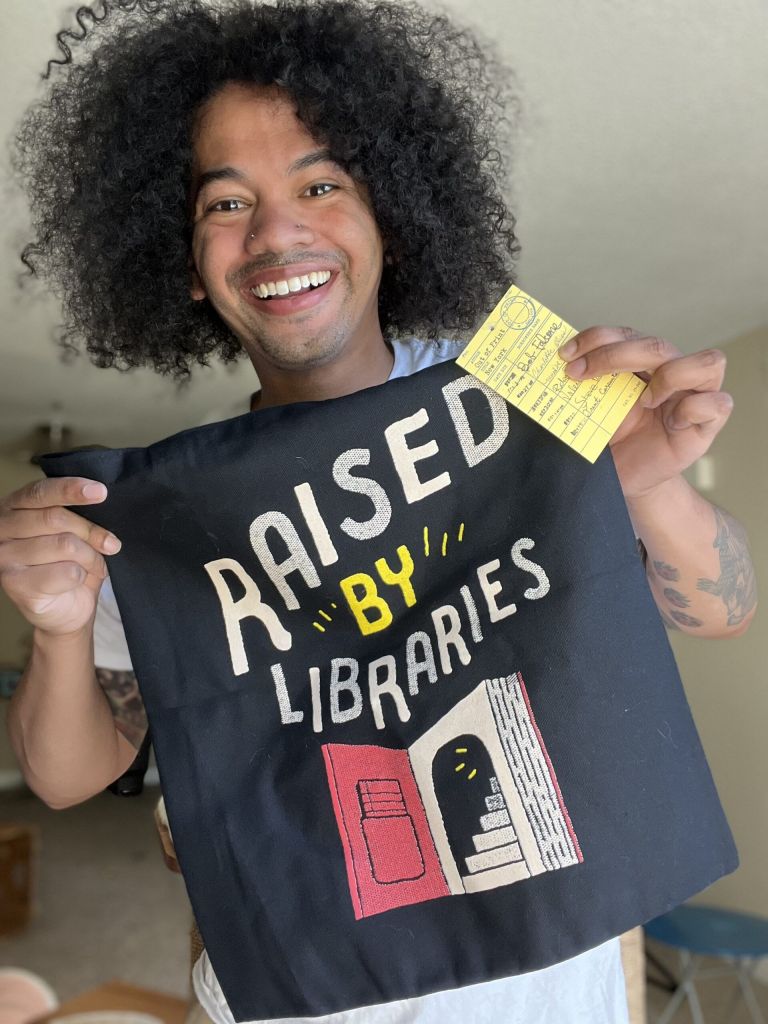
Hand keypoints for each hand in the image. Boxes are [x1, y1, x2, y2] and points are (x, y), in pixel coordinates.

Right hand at [0, 478, 120, 636]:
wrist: (65, 610)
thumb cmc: (69, 564)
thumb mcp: (75, 532)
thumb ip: (77, 514)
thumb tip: (100, 498)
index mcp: (14, 507)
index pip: (41, 492)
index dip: (70, 489)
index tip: (100, 491)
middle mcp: (2, 529)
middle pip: (55, 518)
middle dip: (91, 531)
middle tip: (111, 543)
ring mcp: (4, 557)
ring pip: (65, 545)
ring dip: (90, 557)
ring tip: (95, 565)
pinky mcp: (15, 584)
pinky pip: (65, 572)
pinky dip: (82, 576)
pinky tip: (79, 580)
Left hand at [559, 327, 731, 498]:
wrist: (627, 478)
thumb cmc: (613, 443)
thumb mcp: (592, 412)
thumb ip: (584, 388)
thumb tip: (552, 369)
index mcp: (642, 363)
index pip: (626, 334)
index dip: (596, 338)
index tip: (565, 356)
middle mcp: (670, 371)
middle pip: (658, 344)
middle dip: (614, 354)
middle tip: (579, 374)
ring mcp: (694, 396)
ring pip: (708, 361)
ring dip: (671, 376)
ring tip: (645, 401)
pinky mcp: (708, 424)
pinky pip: (719, 403)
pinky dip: (693, 408)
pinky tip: (672, 423)